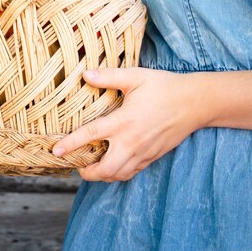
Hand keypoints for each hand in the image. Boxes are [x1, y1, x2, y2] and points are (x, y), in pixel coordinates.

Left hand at [52, 68, 205, 181]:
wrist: (195, 102)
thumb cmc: (164, 87)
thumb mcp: (135, 77)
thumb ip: (108, 76)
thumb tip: (84, 74)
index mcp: (124, 121)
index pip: (90, 136)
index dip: (70, 144)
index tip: (55, 151)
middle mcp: (132, 141)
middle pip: (104, 169)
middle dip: (86, 172)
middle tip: (77, 165)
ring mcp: (143, 152)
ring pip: (118, 175)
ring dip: (102, 176)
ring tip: (91, 168)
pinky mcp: (152, 156)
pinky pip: (132, 173)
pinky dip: (118, 174)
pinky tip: (113, 166)